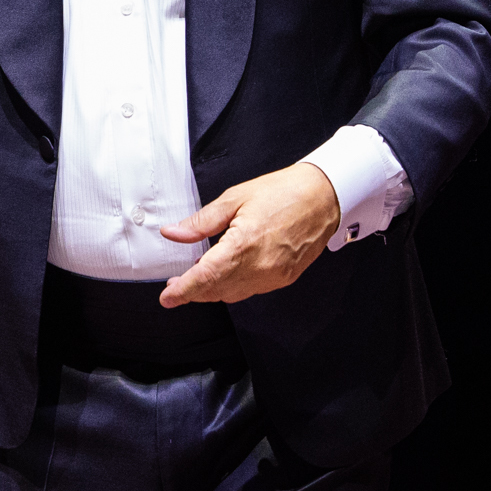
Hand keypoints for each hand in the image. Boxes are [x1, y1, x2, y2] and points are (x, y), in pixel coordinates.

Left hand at [159, 162, 341, 306]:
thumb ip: (201, 222)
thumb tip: (175, 233)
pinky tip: (226, 273)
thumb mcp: (234, 199)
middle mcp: (259, 267)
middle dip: (193, 291)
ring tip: (198, 276)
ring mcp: (274, 276)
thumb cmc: (283, 193)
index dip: (182, 291)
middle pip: (216, 291)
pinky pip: (251, 291)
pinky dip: (233, 287)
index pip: (204, 278)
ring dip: (212, 290)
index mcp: (243, 245)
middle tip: (176, 284)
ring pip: (233, 294)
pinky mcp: (284, 279)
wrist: (323, 197)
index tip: (167, 297)